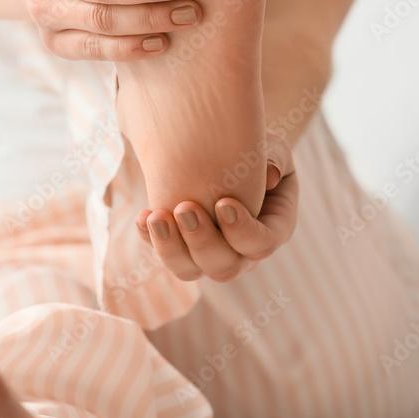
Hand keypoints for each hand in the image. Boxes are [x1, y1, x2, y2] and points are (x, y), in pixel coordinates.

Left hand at [135, 132, 297, 281]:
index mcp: (273, 229)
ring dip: (170, 248)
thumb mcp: (272, 147)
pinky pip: (166, 254)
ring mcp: (210, 255)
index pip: (262, 244)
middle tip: (184, 208)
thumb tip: (271, 176)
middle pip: (224, 266)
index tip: (223, 202)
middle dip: (202, 241)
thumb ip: (276, 158)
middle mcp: (242, 252)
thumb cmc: (257, 150)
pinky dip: (151, 239)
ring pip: (190, 270)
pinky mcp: (183, 248)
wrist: (224, 153)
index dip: (243, 230)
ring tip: (156, 217)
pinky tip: (143, 216)